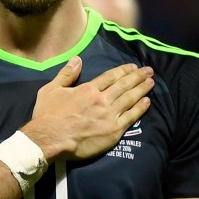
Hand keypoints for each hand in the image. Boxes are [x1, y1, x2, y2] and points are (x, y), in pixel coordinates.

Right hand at [24, 56, 153, 160]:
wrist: (50, 139)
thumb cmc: (48, 115)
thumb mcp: (51, 89)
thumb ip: (66, 74)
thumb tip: (77, 59)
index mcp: (88, 89)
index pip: (110, 77)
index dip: (123, 70)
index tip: (133, 67)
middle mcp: (102, 100)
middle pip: (124, 85)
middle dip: (138, 76)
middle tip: (149, 71)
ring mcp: (110, 115)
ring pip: (130, 99)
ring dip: (142, 89)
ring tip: (151, 82)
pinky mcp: (114, 131)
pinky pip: (131, 117)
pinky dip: (140, 108)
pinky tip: (147, 102)